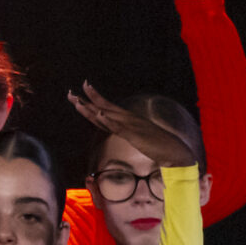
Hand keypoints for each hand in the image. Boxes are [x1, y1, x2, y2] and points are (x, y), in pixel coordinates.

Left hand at [69, 81, 198, 168]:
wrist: (176, 151)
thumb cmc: (158, 146)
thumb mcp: (137, 138)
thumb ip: (126, 132)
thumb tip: (117, 130)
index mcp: (127, 121)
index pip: (104, 111)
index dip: (90, 104)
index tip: (78, 96)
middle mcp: (128, 119)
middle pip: (102, 108)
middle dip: (85, 101)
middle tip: (69, 93)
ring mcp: (132, 125)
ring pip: (108, 114)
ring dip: (93, 107)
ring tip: (78, 100)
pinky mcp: (136, 134)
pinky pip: (120, 127)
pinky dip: (109, 120)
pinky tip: (100, 114)